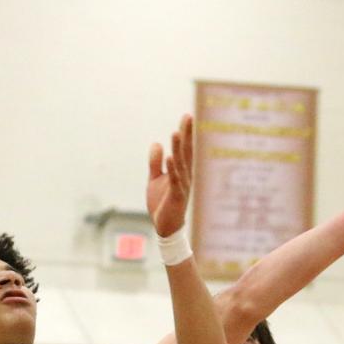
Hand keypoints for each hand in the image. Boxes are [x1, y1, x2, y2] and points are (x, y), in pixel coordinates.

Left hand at [147, 114, 192, 237]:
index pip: (184, 149)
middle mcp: (185, 176)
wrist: (165, 227)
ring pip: (180, 164)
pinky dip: (172, 168)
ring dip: (178, 148)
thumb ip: (155, 162)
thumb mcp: (155, 179)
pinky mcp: (176, 196)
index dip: (186, 133)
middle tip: (188, 117)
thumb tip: (156, 143)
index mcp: (181, 171)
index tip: (187, 116)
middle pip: (186, 152)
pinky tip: (169, 156)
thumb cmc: (162, 203)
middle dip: (186, 135)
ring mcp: (182, 186)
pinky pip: (175, 180)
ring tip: (176, 132)